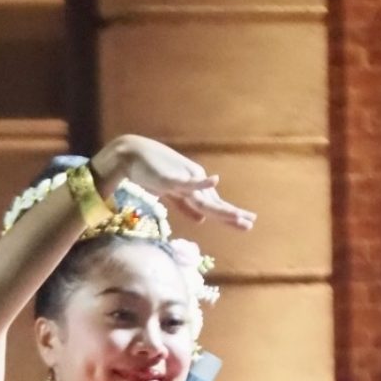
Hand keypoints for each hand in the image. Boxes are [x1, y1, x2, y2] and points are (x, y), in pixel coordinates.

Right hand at [94, 135, 255, 231]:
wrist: (130, 156)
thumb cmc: (149, 173)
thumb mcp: (170, 193)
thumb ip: (185, 206)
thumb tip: (201, 221)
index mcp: (193, 188)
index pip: (214, 205)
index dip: (229, 215)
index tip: (246, 223)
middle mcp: (193, 182)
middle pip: (213, 203)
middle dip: (231, 214)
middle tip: (250, 223)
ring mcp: (183, 179)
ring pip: (205, 199)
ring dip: (222, 207)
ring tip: (239, 215)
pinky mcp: (171, 178)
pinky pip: (188, 182)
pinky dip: (201, 182)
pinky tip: (215, 180)